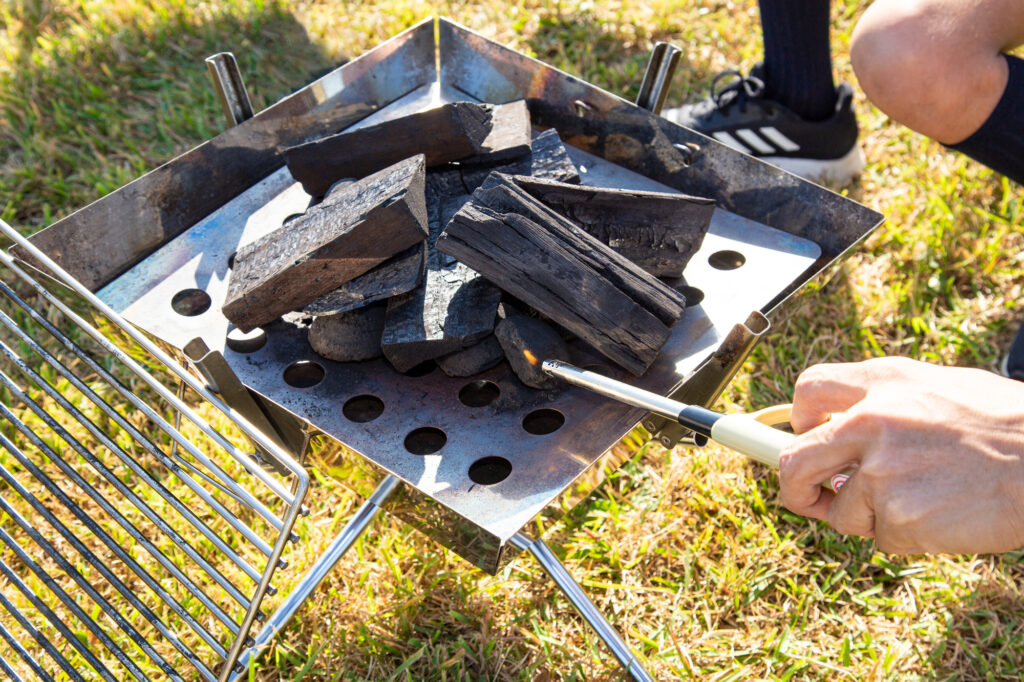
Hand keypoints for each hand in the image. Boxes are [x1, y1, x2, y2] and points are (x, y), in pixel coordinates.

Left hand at [778, 357, 1023, 553]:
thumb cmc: (1006, 426)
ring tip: (923, 501)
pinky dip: (906, 537)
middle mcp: (871, 421)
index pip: (808, 390)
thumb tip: (836, 430)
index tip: (803, 438)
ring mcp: (882, 471)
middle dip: (793, 487)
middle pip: (794, 460)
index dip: (798, 419)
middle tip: (808, 498)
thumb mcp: (939, 388)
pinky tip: (943, 518)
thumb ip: (883, 404)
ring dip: (870, 518)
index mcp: (883, 382)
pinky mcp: (899, 515)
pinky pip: (882, 538)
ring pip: (842, 512)